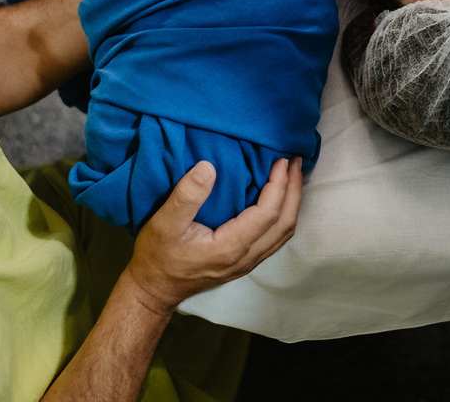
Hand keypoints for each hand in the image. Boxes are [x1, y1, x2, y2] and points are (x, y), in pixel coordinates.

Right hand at [122, 158, 302, 313]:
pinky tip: (278, 199)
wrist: (154, 289)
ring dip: (292, 202)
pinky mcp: (244, 262)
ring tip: (292, 176)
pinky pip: (274, 238)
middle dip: (293, 190)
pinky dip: (282, 214)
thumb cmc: (157, 256)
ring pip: (283, 233)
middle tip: (295, 161)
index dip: (279, 185)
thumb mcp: (163, 223)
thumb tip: (208, 167)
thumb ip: (186, 196)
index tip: (281, 160)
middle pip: (284, 223)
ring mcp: (247, 262)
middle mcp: (245, 257)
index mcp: (230, 247)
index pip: (268, 213)